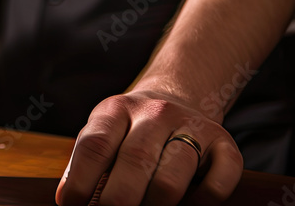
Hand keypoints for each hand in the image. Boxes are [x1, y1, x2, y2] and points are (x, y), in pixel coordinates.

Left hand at [55, 90, 242, 205]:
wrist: (175, 98)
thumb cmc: (129, 130)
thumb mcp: (104, 133)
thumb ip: (88, 163)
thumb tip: (70, 201)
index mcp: (118, 109)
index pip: (96, 145)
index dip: (80, 181)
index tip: (70, 205)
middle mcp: (156, 112)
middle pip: (136, 160)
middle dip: (118, 200)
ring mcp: (193, 126)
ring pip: (174, 176)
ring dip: (156, 205)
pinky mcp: (224, 144)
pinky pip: (217, 183)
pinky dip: (200, 203)